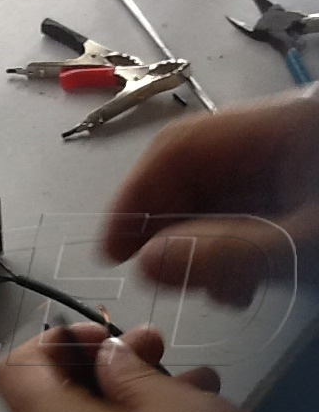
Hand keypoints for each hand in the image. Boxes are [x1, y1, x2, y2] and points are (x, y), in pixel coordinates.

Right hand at [102, 92, 318, 306]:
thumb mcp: (305, 244)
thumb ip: (231, 254)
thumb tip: (148, 263)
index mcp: (282, 123)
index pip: (180, 147)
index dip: (136, 197)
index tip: (111, 250)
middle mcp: (278, 136)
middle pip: (195, 175)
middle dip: (168, 232)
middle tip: (152, 276)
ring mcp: (289, 167)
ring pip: (216, 202)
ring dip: (200, 249)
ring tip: (209, 288)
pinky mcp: (298, 196)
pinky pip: (244, 217)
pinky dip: (230, 253)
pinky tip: (238, 284)